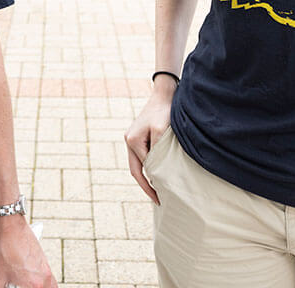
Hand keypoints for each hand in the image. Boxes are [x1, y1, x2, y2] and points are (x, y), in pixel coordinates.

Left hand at [0, 214, 54, 287]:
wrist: (12, 228)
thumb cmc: (5, 250)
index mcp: (34, 285)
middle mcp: (44, 279)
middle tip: (19, 286)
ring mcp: (47, 271)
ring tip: (31, 285)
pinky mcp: (46, 264)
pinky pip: (51, 282)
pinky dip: (46, 286)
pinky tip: (36, 284)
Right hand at [125, 81, 173, 203]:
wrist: (165, 94)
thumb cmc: (163, 112)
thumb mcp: (160, 131)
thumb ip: (156, 151)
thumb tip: (155, 171)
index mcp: (132, 141)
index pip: (141, 170)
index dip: (150, 185)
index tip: (160, 198)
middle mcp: (129, 141)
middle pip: (136, 170)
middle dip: (147, 186)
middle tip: (158, 200)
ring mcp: (133, 139)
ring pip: (139, 164)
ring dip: (148, 177)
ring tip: (159, 191)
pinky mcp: (140, 136)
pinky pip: (143, 156)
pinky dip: (150, 167)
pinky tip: (158, 173)